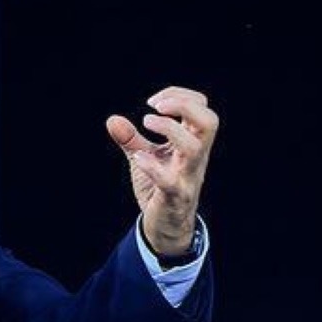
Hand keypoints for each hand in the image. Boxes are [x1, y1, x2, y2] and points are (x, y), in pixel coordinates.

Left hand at [105, 87, 218, 256]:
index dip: (180, 96)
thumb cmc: (159, 187)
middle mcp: (195, 157)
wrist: (166, 226)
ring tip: (146, 124)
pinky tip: (138, 158)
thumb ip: (131, 139)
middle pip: (209, 122)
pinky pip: (169, 181)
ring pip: (194, 148)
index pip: (201, 107)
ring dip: (169, 130)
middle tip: (155, 107)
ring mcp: (187, 176)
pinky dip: (152, 166)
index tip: (153, 102)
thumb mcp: (144, 157)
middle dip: (184, 105)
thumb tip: (113, 120)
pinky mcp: (175, 197)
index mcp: (192, 142)